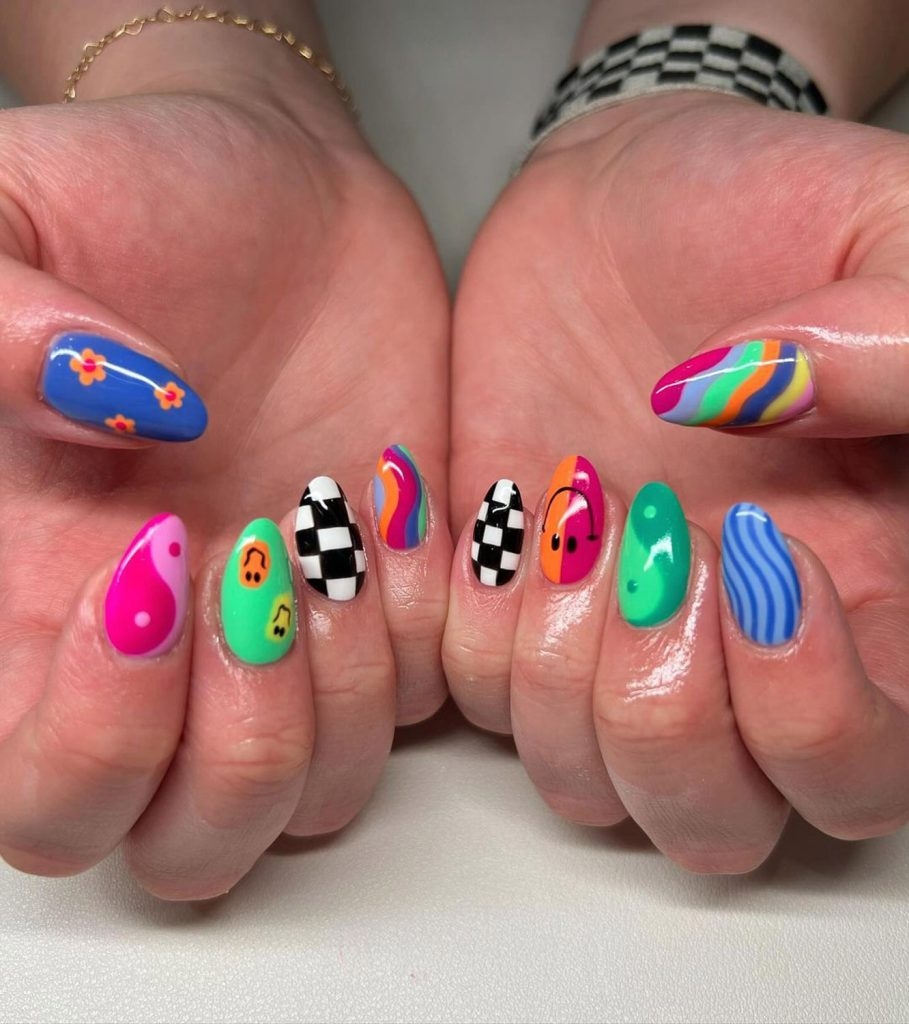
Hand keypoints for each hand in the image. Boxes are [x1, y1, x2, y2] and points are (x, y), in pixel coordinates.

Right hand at [0, 72, 450, 895]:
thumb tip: (96, 400)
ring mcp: (284, 643)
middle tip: (256, 570)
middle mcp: (164, 658)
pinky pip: (421, 703)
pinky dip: (425, 633)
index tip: (155, 558)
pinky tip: (401, 502)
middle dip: (238, 745)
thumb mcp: (16, 213)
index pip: (47, 796)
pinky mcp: (387, 606)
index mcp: (40, 599)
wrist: (280, 195)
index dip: (97, 737)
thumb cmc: (134, 197)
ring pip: (313, 798)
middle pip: (184, 843)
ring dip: (339, 694)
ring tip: (335, 531)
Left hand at [445, 93, 908, 870]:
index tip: (754, 555)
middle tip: (649, 550)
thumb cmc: (758, 206)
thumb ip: (897, 341)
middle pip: (717, 819)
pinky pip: (480, 701)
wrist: (615, 200)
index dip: (812, 713)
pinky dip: (476, 630)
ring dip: (560, 679)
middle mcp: (738, 649)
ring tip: (563, 525)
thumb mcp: (878, 229)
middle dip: (664, 715)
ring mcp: (616, 634)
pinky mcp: (515, 602)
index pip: (861, 767)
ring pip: (590, 783)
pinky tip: (498, 515)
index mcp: (866, 594)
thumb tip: (775, 413)